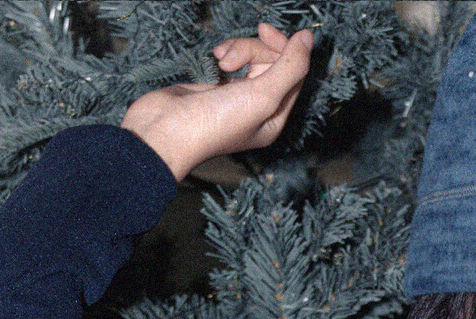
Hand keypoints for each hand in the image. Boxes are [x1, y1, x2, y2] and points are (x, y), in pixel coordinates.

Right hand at [120, 22, 313, 181]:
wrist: (167, 130)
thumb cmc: (215, 122)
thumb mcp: (263, 96)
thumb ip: (290, 66)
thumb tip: (308, 38)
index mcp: (275, 118)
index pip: (294, 75)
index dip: (284, 50)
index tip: (265, 31)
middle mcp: (260, 109)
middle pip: (271, 62)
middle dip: (253, 50)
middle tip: (233, 58)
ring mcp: (238, 97)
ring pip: (251, 58)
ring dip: (237, 51)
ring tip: (221, 61)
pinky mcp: (218, 86)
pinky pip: (233, 60)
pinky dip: (225, 54)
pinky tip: (214, 58)